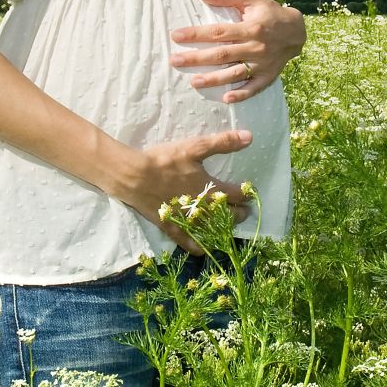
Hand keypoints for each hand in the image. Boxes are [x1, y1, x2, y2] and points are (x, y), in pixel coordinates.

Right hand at [118, 129, 252, 253]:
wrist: (135, 177)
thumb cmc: (166, 161)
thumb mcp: (195, 147)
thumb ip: (223, 143)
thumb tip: (249, 137)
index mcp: (211, 188)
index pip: (236, 195)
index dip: (246, 195)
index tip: (250, 196)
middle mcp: (203, 208)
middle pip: (227, 215)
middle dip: (238, 213)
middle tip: (243, 212)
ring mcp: (187, 220)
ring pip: (211, 229)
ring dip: (222, 229)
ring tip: (227, 226)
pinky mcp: (171, 227)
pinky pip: (186, 242)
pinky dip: (196, 247)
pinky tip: (202, 249)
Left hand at [169, 0, 305, 102]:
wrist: (297, 31)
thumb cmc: (269, 12)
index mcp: (250, 27)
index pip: (218, 32)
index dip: (196, 34)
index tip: (176, 36)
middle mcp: (256, 47)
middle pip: (222, 54)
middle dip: (197, 58)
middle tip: (174, 61)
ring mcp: (262, 64)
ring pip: (235, 73)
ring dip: (214, 79)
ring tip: (194, 82)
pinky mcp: (268, 76)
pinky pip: (254, 87)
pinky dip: (242, 94)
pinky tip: (226, 98)